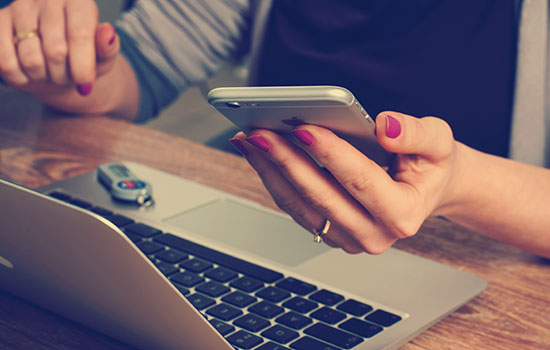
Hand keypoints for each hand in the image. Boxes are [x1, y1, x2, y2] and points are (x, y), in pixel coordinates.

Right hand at [0, 0, 118, 95]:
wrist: (55, 64)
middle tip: (67, 77)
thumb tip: (107, 32)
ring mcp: (20, 8)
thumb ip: (108, 48)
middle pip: (56, 51)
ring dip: (43, 77)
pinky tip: (30, 73)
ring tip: (50, 72)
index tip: (85, 84)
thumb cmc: (83, 58)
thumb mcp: (103, 58)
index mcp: (79, 2)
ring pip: (31, 60)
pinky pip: (6, 62)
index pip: (79, 35)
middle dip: (64, 75)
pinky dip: (21, 78)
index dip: (82, 66)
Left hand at [230, 112, 458, 253]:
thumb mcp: (439, 142)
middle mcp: (374, 235)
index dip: (330, 154)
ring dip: (271, 171)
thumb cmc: (430, 165)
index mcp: (404, 214)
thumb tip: (384, 127)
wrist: (426, 189)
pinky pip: (295, 207)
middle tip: (260, 132)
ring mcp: (349, 238)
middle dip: (287, 161)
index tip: (303, 128)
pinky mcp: (330, 232)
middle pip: (321, 196)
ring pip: (300, 205)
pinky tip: (259, 154)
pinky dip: (274, 179)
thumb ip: (416, 134)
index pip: (360, 181)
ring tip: (250, 139)